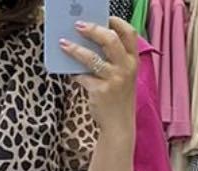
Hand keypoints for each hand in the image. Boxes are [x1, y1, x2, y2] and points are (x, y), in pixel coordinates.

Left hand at [60, 18, 137, 135]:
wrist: (119, 126)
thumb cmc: (118, 99)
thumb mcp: (123, 77)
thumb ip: (114, 61)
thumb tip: (90, 44)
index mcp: (134, 61)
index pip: (129, 34)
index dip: (117, 22)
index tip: (104, 17)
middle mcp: (126, 68)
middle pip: (110, 40)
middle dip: (93, 30)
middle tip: (78, 25)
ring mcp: (113, 80)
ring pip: (92, 58)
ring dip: (75, 49)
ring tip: (64, 43)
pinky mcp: (100, 91)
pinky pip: (82, 77)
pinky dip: (74, 73)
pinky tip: (69, 71)